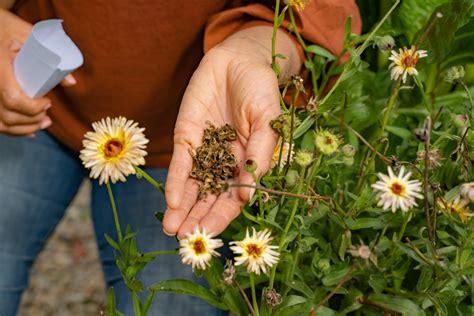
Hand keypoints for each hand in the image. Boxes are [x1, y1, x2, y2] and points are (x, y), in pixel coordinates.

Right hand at [0, 9, 75, 135]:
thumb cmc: (6, 27)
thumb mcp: (28, 34)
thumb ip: (50, 55)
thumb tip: (71, 82)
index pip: (13, 98)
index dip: (33, 108)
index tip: (48, 103)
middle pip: (8, 115)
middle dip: (32, 119)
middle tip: (47, 115)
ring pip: (1, 123)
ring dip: (25, 128)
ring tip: (44, 123)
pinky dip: (12, 130)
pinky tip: (29, 130)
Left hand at [163, 26, 300, 237]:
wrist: (238, 60)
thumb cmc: (260, 90)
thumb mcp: (268, 121)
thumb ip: (260, 155)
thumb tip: (249, 195)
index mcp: (247, 163)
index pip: (233, 197)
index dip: (222, 216)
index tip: (209, 234)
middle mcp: (224, 162)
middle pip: (209, 196)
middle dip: (196, 217)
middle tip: (184, 239)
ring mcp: (204, 150)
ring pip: (192, 184)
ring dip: (182, 207)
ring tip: (171, 229)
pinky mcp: (187, 135)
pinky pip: (181, 162)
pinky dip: (176, 180)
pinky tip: (171, 200)